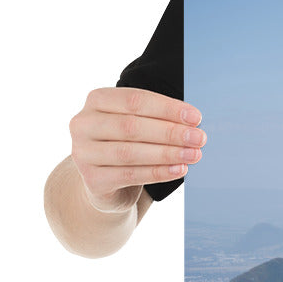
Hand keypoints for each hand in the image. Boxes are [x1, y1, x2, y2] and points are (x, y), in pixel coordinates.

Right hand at [69, 87, 205, 212]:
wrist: (107, 182)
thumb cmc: (129, 143)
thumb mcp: (139, 123)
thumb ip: (159, 118)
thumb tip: (194, 122)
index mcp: (97, 100)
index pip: (134, 100)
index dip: (167, 108)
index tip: (196, 117)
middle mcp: (83, 124)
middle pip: (131, 126)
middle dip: (170, 132)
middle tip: (199, 138)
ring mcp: (83, 153)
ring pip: (130, 152)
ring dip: (167, 153)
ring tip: (194, 155)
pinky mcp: (92, 179)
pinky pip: (130, 175)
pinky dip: (158, 172)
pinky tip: (179, 170)